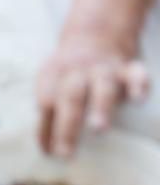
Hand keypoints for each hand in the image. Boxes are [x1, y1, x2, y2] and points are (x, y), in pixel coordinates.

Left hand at [37, 0, 149, 156]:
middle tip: (64, 153)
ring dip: (99, 107)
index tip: (48, 153)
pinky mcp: (129, 67)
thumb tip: (46, 152)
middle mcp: (78, 72)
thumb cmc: (69, 73)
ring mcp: (104, 69)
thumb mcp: (51, 84)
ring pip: (102, 87)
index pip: (46, 105)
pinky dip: (138, 85)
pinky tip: (138, 99)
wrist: (95, 32)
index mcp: (53, 77)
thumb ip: (49, 114)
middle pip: (70, 98)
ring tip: (97, 129)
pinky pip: (136, 74)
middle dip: (66, 125)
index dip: (45, 129)